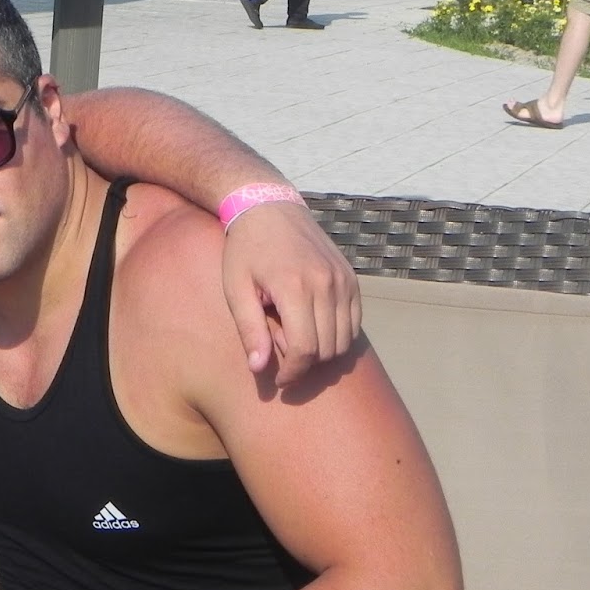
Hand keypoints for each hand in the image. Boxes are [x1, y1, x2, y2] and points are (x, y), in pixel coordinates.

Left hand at [222, 201, 360, 386]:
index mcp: (295, 287)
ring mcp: (343, 280)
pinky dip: (336, 336)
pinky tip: (311, 327)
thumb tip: (259, 368)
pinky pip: (354, 323)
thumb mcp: (236, 289)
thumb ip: (249, 330)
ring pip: (344, 341)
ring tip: (294, 337)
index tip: (278, 380)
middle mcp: (326, 284)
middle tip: (280, 351)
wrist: (270, 209)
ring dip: (321, 352)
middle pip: (327, 350)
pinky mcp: (351, 279)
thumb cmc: (245, 251)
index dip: (292, 373)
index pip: (305, 350)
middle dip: (304, 364)